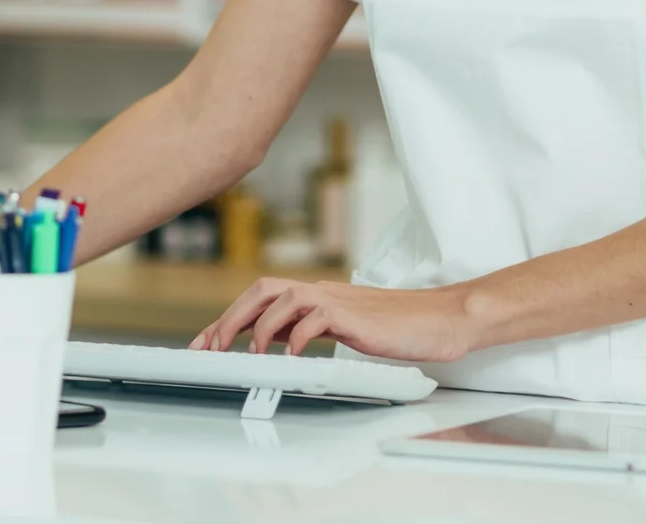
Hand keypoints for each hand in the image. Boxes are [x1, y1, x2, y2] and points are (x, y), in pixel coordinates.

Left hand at [191, 278, 478, 364]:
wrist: (441, 319)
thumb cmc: (401, 326)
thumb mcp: (347, 328)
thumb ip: (314, 328)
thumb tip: (281, 341)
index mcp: (319, 296)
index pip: (263, 297)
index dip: (229, 318)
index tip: (204, 341)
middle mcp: (323, 292)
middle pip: (263, 289)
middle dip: (231, 317)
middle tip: (211, 347)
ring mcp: (338, 300)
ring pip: (283, 297)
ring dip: (259, 326)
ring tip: (248, 354)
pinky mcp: (354, 315)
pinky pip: (316, 318)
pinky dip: (297, 336)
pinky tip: (291, 356)